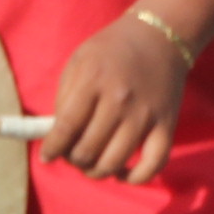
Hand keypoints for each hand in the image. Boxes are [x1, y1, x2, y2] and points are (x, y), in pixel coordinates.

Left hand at [41, 16, 187, 183]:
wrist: (160, 36)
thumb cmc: (111, 50)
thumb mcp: (79, 61)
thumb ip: (64, 98)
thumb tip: (56, 138)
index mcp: (94, 80)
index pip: (66, 128)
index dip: (52, 149)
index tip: (47, 156)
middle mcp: (120, 100)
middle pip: (87, 150)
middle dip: (73, 160)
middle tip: (72, 154)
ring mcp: (145, 114)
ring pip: (113, 163)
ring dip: (96, 171)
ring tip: (91, 163)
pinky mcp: (167, 125)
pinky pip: (152, 165)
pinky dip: (135, 178)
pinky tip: (122, 173)